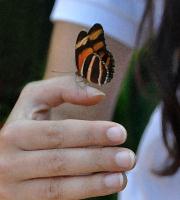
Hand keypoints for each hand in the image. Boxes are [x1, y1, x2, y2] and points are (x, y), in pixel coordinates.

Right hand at [0, 75, 134, 199]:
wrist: (16, 145)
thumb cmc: (32, 117)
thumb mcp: (37, 96)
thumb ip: (66, 87)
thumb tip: (98, 95)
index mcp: (14, 132)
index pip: (57, 134)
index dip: (90, 133)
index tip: (120, 133)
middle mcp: (8, 162)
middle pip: (60, 162)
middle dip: (97, 159)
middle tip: (128, 157)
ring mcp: (14, 186)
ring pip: (58, 188)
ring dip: (94, 184)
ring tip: (122, 176)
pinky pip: (56, 199)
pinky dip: (84, 192)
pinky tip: (106, 184)